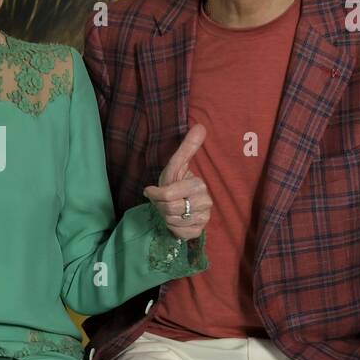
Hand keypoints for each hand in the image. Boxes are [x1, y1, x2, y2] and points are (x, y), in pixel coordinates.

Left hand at [143, 123, 210, 239]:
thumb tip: (201, 126)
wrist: (175, 203)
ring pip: (174, 221)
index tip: (153, 191)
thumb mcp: (175, 165)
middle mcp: (206, 202)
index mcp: (199, 185)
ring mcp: (204, 218)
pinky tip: (175, 220)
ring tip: (169, 210)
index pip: (168, 195)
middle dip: (160, 206)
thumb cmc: (173, 183)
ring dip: (165, 216)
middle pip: (170, 209)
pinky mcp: (199, 232)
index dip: (156, 194)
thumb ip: (187, 148)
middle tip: (162, 202)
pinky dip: (172, 228)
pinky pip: (180, 233)